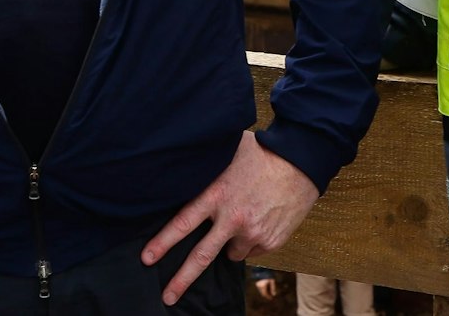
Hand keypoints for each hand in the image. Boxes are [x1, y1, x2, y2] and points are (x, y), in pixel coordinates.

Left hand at [142, 132, 319, 304]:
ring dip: (230, 243)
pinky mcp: (271, 241)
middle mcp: (232, 218)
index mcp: (217, 195)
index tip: (146, 258)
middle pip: (201, 256)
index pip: (183, 223)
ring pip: (231, 253)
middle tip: (167, 296)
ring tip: (242, 218)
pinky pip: (253, 249)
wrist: (301, 162)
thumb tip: (182, 169)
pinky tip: (261, 218)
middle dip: (181, 280)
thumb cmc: (262, 152)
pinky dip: (252, 240)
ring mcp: (252, 232)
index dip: (162, 243)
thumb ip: (206, 170)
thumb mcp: (227, 154)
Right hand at [253, 276, 278, 299]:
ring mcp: (257, 284)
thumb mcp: (272, 281)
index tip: (271, 298)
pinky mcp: (257, 282)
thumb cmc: (268, 275)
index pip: (265, 294)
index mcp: (262, 287)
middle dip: (266, 295)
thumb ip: (273, 288)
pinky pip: (260, 288)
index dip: (268, 297)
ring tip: (269, 292)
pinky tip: (266, 288)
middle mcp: (259, 286)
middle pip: (262, 293)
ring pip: (261, 291)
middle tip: (270, 296)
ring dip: (265, 292)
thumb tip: (274, 295)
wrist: (262, 269)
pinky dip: (263, 289)